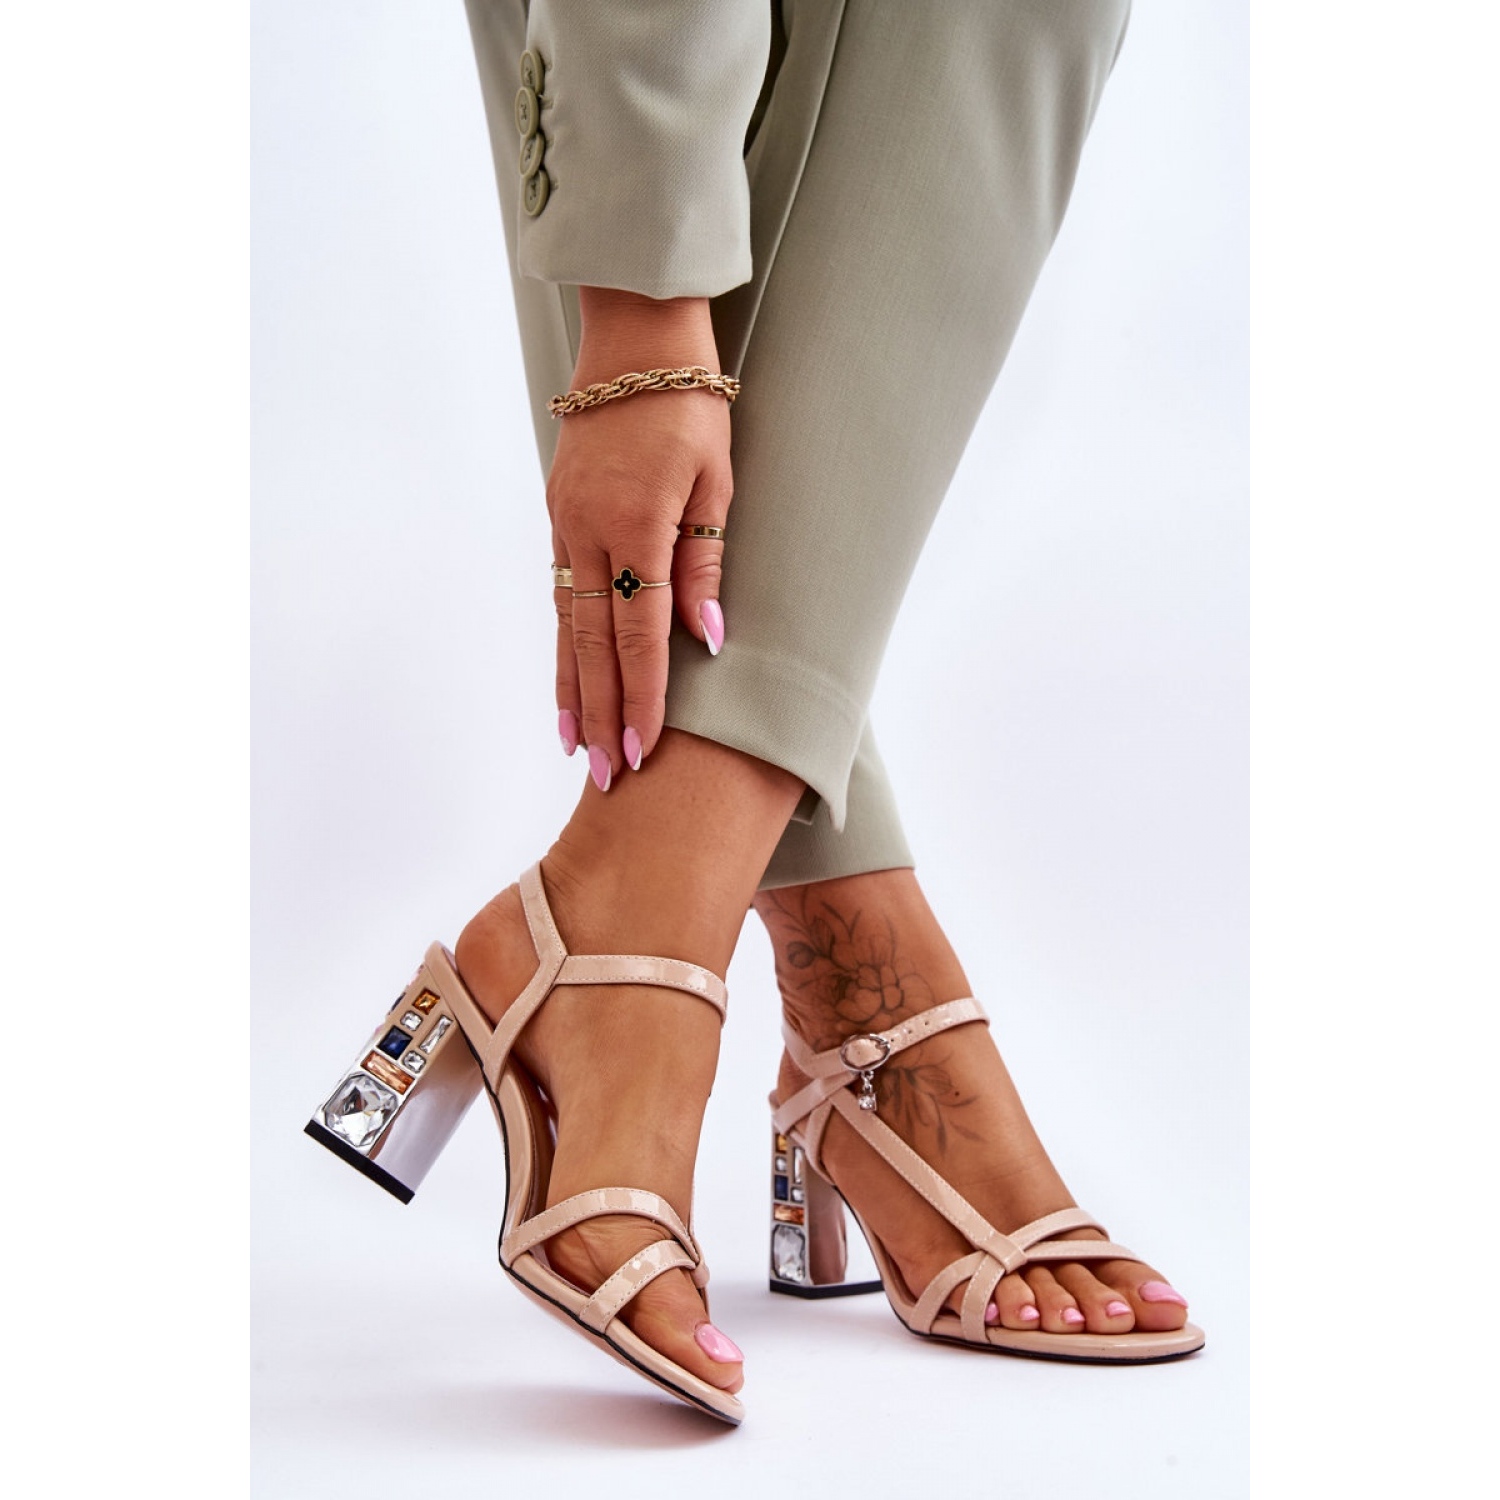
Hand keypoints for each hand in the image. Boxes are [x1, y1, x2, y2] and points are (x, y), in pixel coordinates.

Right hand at [548, 289, 730, 788]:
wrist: (634, 340)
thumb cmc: (690, 407)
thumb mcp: (716, 482)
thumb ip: (705, 565)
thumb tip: (708, 642)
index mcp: (636, 523)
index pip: (639, 632)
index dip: (644, 696)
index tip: (645, 750)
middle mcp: (589, 531)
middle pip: (593, 644)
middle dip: (604, 713)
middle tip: (609, 776)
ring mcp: (565, 525)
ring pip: (566, 626)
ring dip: (573, 690)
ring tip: (578, 746)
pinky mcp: (558, 517)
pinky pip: (560, 596)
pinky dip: (562, 646)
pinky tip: (566, 681)